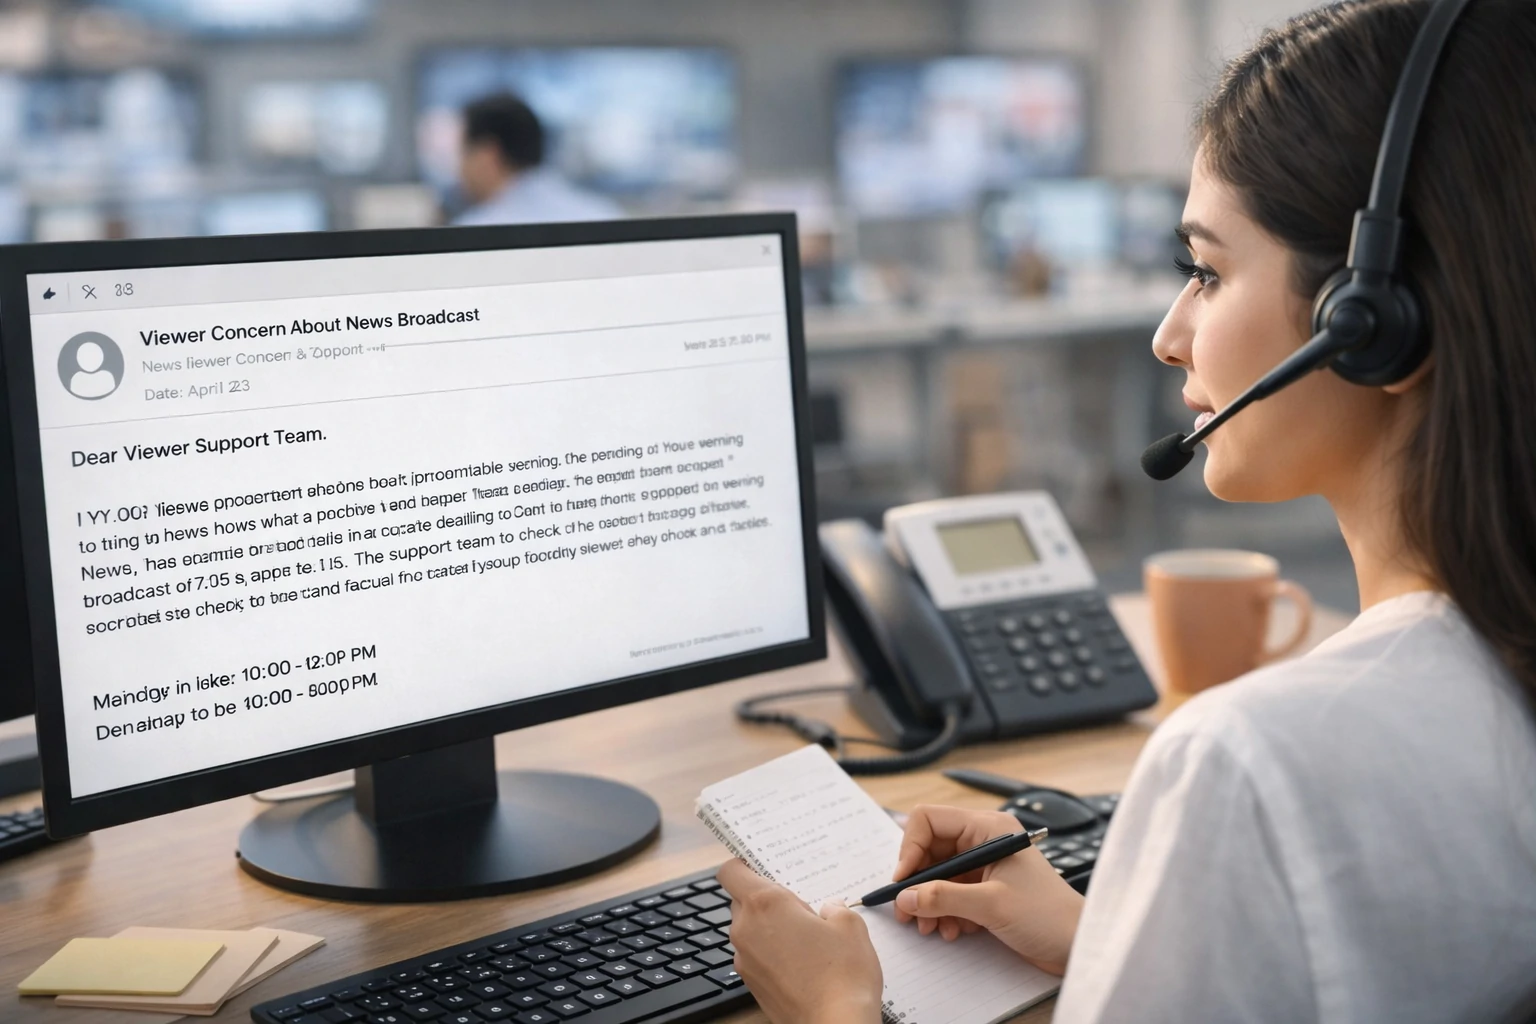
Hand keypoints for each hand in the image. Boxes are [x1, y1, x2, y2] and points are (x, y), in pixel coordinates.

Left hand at [717, 859, 882, 1023]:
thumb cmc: (842, 976)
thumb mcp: (850, 926)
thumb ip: (835, 908)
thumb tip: (828, 910)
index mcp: (764, 904)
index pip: (730, 871)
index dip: (743, 865)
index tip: (760, 866)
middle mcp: (746, 929)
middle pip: (740, 900)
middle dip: (764, 900)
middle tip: (798, 907)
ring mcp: (745, 960)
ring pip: (748, 930)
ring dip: (768, 928)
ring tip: (805, 938)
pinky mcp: (751, 984)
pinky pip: (754, 956)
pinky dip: (771, 953)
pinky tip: (801, 962)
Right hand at [892, 804, 1083, 974]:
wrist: (1078, 946)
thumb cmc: (1048, 916)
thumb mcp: (990, 905)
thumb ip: (943, 898)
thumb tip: (905, 897)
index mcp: (988, 828)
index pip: (929, 820)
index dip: (910, 848)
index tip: (903, 882)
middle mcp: (983, 840)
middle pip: (930, 849)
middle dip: (918, 883)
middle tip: (907, 912)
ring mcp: (985, 865)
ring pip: (938, 875)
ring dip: (930, 902)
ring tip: (931, 927)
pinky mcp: (987, 888)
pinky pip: (951, 892)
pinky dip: (945, 911)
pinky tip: (953, 930)